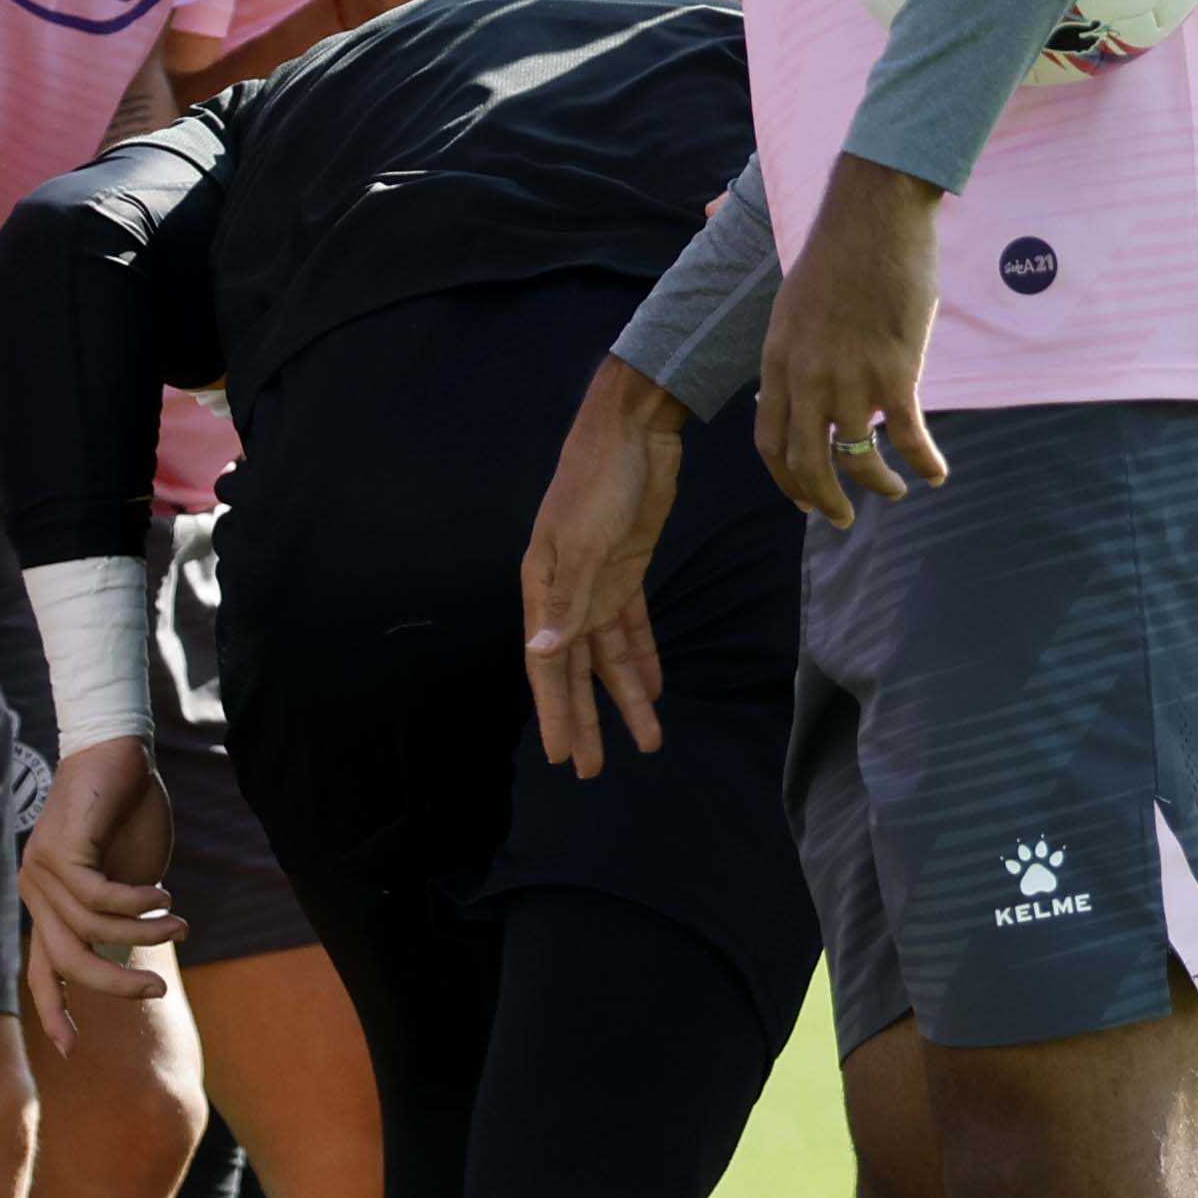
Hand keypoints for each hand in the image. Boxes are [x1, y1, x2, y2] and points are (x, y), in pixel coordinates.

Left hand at [19, 738, 179, 1043]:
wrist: (118, 750)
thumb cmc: (129, 812)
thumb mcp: (131, 878)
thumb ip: (127, 919)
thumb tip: (135, 957)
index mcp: (49, 904)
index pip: (43, 970)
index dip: (56, 1010)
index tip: (71, 1050)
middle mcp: (36, 892)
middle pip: (68, 964)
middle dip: (115, 985)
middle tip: (159, 990)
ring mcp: (42, 871)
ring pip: (90, 933)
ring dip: (142, 935)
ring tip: (180, 922)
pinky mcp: (60, 850)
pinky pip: (100, 899)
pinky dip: (136, 903)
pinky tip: (163, 892)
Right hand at [517, 363, 684, 775]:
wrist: (635, 428)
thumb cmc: (599, 480)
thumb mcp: (584, 543)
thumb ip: (568, 602)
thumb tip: (544, 654)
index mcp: (544, 586)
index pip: (546, 663)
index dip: (554, 711)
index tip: (561, 756)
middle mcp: (566, 590)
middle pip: (575, 668)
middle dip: (585, 718)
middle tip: (593, 770)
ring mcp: (598, 580)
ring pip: (607, 653)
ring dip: (624, 697)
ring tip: (645, 742)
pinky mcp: (628, 567)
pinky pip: (633, 625)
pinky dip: (643, 657)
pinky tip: (654, 689)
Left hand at [758, 161, 948, 524]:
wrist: (873, 214)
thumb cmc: (839, 253)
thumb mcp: (793, 308)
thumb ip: (795, 355)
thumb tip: (799, 393)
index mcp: (778, 361)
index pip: (769, 442)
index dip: (786, 481)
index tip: (803, 499)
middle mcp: (807, 378)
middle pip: (807, 463)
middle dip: (825, 501)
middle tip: (840, 520)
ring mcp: (851, 376)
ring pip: (858, 457)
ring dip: (879, 484)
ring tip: (897, 490)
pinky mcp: (896, 370)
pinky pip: (908, 436)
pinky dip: (925, 462)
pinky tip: (935, 474)